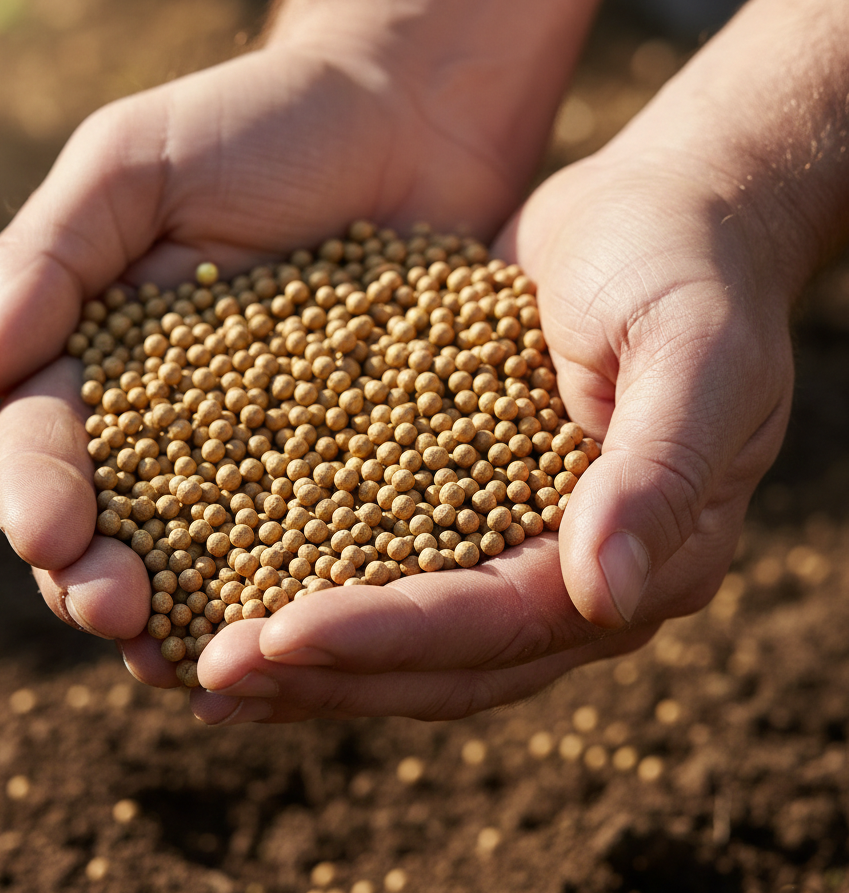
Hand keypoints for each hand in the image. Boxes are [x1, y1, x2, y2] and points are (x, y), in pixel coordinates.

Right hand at [0, 43, 564, 673]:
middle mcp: (180, 426)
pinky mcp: (362, 460)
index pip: (50, 447)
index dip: (41, 497)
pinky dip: (308, 587)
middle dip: (103, 579)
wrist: (407, 117)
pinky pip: (328, 534)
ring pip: (216, 554)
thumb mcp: (134, 164)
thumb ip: (45, 261)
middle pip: (122, 524)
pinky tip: (305, 632)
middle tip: (118, 620)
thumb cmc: (262, 124)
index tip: (50, 537)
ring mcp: (272, 452)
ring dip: (195, 615)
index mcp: (106, 363)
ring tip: (192, 665)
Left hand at [191, 143, 794, 722]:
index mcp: (641, 563)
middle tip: (209, 677)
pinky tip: (228, 582)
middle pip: (439, 658)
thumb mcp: (694, 354)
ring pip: (402, 633)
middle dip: (325, 671)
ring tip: (198, 660)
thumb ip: (657, 472)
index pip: (499, 625)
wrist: (658, 215)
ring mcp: (512, 547)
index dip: (390, 636)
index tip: (279, 636)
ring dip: (304, 655)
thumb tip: (605, 595)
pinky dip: (307, 578)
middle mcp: (568, 577)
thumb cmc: (686, 270)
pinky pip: (379, 558)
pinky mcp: (459, 502)